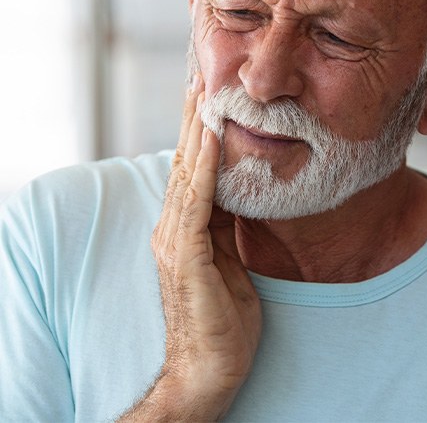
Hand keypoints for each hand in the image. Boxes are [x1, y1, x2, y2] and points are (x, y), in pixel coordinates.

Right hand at [149, 75, 261, 418]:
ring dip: (198, 132)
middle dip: (193, 120)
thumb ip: (223, 225)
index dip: (198, 133)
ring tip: (204, 95)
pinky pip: (197, 203)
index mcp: (184, 228)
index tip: (206, 99)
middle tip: (200, 79)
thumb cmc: (223, 316)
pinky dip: (205, 169)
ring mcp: (175, 240)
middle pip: (184, 163)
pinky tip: (213, 139)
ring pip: (187, 175)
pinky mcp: (185, 256)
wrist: (210, 368)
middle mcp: (172, 227)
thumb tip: (233, 191)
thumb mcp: (227, 259)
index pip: (191, 170)